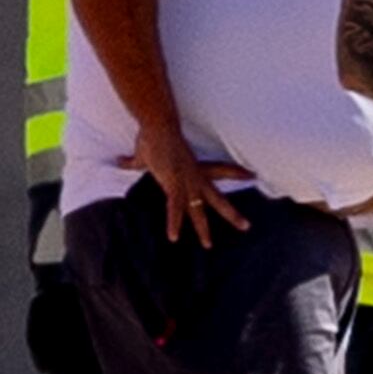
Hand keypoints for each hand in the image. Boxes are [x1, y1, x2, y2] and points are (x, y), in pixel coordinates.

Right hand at [134, 121, 243, 245]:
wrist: (156, 127)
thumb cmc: (152, 138)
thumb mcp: (144, 156)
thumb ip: (133, 163)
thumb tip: (119, 161)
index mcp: (195, 168)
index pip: (222, 170)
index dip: (236, 172)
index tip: (252, 174)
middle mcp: (196, 177)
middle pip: (218, 199)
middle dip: (232, 214)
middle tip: (247, 227)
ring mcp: (187, 182)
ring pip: (200, 209)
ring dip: (203, 228)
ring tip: (209, 245)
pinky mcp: (173, 184)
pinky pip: (176, 207)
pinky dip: (174, 221)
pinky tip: (173, 236)